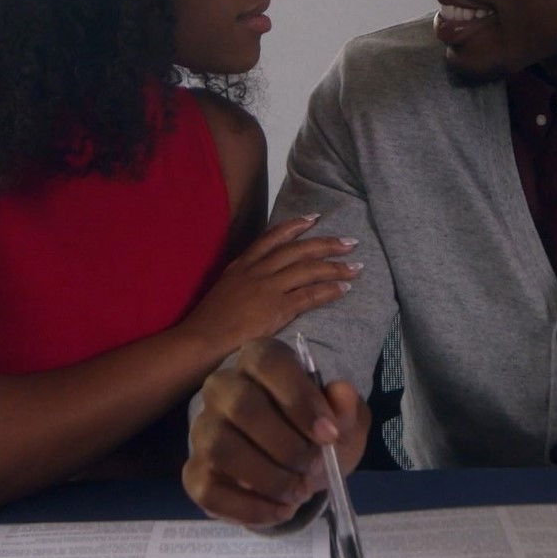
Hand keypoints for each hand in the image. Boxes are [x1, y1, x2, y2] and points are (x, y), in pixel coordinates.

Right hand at [178, 215, 360, 352]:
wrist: (200, 340)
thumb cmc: (208, 324)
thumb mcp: (223, 292)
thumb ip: (241, 284)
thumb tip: (257, 286)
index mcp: (241, 266)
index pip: (271, 238)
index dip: (295, 226)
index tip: (313, 218)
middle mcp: (256, 271)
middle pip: (297, 250)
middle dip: (325, 243)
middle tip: (349, 241)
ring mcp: (267, 288)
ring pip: (308, 269)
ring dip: (335, 266)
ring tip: (356, 266)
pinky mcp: (277, 308)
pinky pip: (309, 295)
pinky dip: (329, 289)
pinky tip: (344, 288)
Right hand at [183, 337, 370, 525]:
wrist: (300, 469)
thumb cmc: (318, 433)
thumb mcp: (345, 421)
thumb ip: (346, 407)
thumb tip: (341, 393)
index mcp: (260, 361)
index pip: (268, 362)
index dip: (299, 398)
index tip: (329, 434)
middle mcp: (223, 388)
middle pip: (241, 405)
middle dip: (286, 444)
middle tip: (315, 466)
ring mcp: (204, 429)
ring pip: (221, 447)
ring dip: (268, 477)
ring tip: (299, 492)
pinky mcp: (195, 470)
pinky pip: (209, 490)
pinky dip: (250, 508)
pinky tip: (280, 511)